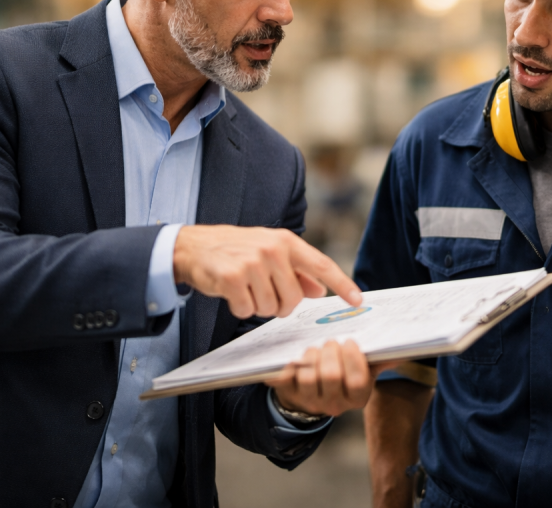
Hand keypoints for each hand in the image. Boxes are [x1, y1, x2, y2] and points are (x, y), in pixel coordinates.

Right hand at [173, 225, 361, 318]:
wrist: (194, 246)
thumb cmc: (236, 250)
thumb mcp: (270, 253)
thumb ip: (296, 272)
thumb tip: (319, 290)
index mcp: (286, 242)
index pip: (321, 265)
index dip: (342, 284)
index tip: (358, 300)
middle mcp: (272, 250)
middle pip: (294, 299)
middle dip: (281, 305)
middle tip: (264, 293)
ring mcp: (252, 263)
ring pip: (271, 307)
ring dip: (259, 306)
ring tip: (246, 288)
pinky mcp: (232, 277)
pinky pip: (247, 309)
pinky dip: (240, 307)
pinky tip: (232, 292)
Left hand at [265, 340, 397, 417]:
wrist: (314, 390)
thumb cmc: (344, 372)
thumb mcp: (365, 367)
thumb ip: (380, 358)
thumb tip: (403, 348)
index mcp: (358, 397)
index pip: (357, 381)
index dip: (353, 359)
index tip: (349, 341)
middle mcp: (335, 404)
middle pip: (331, 376)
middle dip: (330, 352)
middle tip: (330, 341)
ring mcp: (310, 401)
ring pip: (308, 377)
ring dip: (310, 356)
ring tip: (314, 348)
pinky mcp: (289, 394)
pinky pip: (284, 379)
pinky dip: (288, 365)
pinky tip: (293, 357)